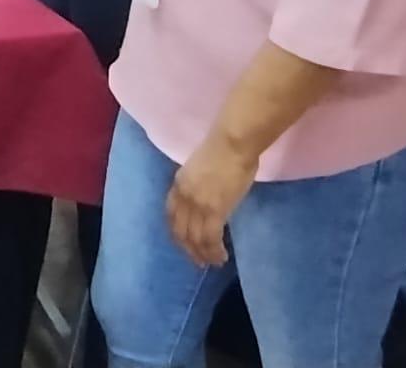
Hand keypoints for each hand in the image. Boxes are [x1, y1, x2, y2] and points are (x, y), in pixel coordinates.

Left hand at [166, 131, 257, 268]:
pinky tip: (221, 256)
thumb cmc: (224, 151)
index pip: (171, 214)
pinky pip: (210, 237)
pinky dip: (214, 250)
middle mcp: (184, 196)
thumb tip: (207, 198)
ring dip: (203, 254)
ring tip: (213, 262)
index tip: (184, 243)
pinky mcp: (215, 210)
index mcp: (179, 184)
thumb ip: (198, 185)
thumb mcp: (201, 169)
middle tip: (199, 261)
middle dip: (189, 249)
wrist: (233, 144)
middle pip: (180, 230)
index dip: (177, 232)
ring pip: (195, 238)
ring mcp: (198, 204)